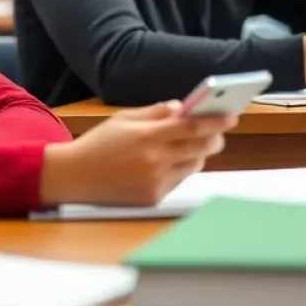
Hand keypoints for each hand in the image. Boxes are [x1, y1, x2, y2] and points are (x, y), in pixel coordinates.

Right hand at [38, 101, 235, 207]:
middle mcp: (155, 160)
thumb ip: (154, 113)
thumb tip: (181, 108)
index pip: (192, 127)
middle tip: (216, 132)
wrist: (75, 176)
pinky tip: (168, 162)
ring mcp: (156, 181)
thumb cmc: (98, 144)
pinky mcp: (155, 197)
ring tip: (190, 145)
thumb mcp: (123, 119)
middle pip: (201, 148)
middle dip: (213, 138)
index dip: (214, 121)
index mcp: (147, 136)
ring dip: (197, 153)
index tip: (230, 116)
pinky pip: (179, 180)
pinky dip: (179, 169)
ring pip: (194, 165)